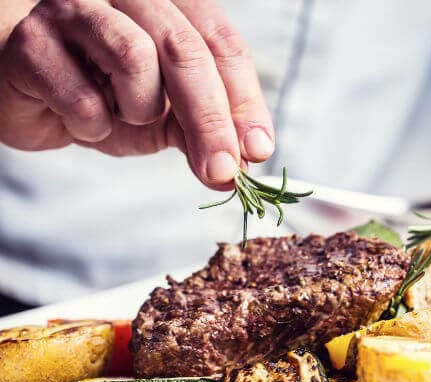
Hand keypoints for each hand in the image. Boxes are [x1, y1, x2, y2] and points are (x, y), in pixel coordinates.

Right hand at [0, 0, 273, 189]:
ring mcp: (75, 8)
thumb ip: (198, 129)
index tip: (259, 149)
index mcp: (168, 6)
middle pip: (186, 51)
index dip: (246, 100)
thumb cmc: (100, 95)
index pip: (221, 44)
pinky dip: (91, 124)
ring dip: (138, 109)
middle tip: (223, 172)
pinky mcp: (31, 39)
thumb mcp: (160, 114)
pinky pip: (81, 94)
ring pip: (135, 57)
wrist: (27, 91)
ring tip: (121, 114)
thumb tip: (241, 164)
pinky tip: (80, 120)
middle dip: (211, 121)